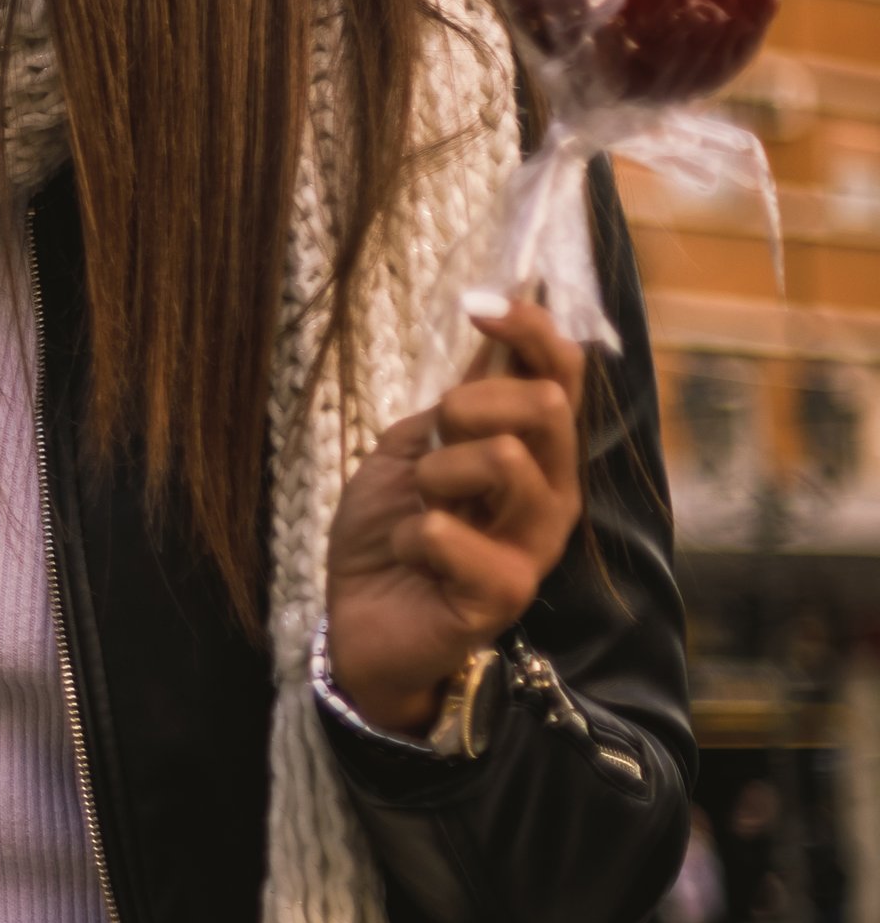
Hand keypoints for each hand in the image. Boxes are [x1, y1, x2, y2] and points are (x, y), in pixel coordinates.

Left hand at [323, 296, 586, 735]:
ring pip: (506, 460)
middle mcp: (551, 493)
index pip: (562, 375)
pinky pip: (450, 533)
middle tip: (434, 444)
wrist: (360, 619)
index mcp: (533, 453)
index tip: (480, 303)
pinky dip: (411, 536)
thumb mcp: (411, 449)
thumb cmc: (391, 533)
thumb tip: (492, 327)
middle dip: (472, 403)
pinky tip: (414, 560)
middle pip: (548, 406)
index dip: (531, 329)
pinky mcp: (505, 594)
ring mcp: (534, 545)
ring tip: (422, 507)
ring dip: (437, 474)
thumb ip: (455, 403)